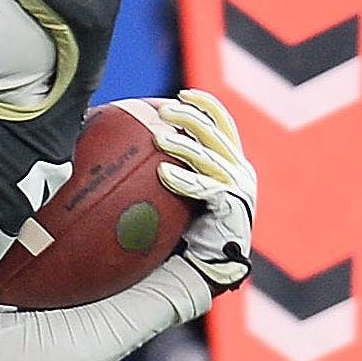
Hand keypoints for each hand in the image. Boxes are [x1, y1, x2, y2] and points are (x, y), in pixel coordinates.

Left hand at [155, 89, 255, 291]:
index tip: (182, 94)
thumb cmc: (185, 226)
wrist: (202, 266)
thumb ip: (165, 166)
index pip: (223, 124)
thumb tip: (121, 147)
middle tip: (165, 111)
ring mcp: (240, 190)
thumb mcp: (178, 190)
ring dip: (184, 145)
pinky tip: (162, 173)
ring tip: (158, 137)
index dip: (206, 105)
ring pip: (211, 158)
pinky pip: (207, 189)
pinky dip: (185, 180)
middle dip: (191, 118)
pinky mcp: (235, 209)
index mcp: (231, 162)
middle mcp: (240, 171)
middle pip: (216, 134)